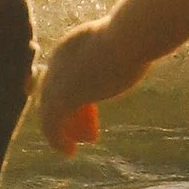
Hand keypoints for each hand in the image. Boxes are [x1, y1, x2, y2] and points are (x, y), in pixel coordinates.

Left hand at [38, 23, 130, 154]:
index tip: (83, 107)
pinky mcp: (62, 98)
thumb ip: (125, 47)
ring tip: (70, 145)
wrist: (129, 38)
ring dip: (56, 130)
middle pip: (49, 93)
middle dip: (59, 113)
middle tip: (76, 128)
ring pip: (47, 111)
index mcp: (67, 46)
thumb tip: (140, 49)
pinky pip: (51, 125)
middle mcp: (55, 62)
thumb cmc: (135, 37)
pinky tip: (68, 151)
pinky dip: (57, 140)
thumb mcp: (123, 43)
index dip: (68, 92)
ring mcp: (56, 80)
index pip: (59, 74)